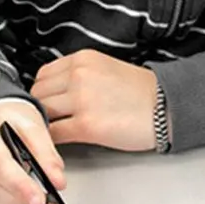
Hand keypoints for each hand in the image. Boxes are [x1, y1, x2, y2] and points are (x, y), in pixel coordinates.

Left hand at [31, 50, 157, 150]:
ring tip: (54, 133)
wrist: (167, 107)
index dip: (43, 93)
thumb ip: (79, 75)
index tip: (48, 104)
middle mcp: (79, 75)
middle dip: (41, 109)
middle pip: (38, 94)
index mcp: (83, 59)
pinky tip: (59, 144)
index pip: (43, 76)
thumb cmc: (142, 92)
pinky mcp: (86, 125)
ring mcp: (81, 100)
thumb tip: (55, 93)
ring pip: (41, 114)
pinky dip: (51, 141)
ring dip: (44, 126)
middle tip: (50, 122)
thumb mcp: (106, 69)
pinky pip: (54, 134)